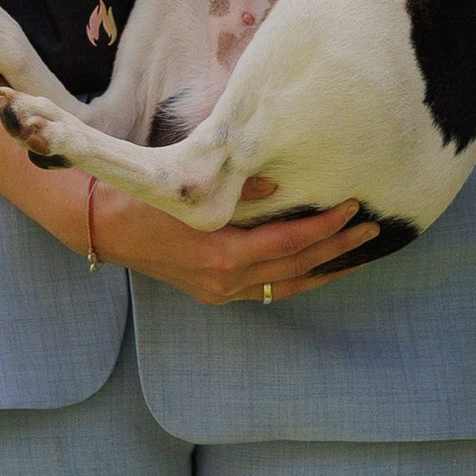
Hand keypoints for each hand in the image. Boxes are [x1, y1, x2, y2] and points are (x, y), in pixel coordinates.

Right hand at [91, 183, 376, 306]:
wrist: (103, 228)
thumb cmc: (142, 200)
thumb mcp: (187, 188)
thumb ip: (236, 186)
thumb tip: (279, 183)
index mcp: (221, 255)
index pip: (289, 243)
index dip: (325, 227)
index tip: (353, 208)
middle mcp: (226, 281)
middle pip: (296, 268)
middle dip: (337, 248)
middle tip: (372, 229)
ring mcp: (221, 292)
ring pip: (287, 286)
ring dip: (324, 270)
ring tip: (357, 254)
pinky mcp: (216, 292)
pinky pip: (269, 290)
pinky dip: (297, 279)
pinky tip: (317, 268)